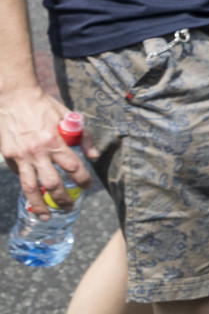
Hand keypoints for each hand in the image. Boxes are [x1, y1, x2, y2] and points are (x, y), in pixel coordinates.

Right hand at [0, 85, 95, 218]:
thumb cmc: (44, 106)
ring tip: (47, 216)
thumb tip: (94, 156)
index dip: (83, 180)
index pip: (73, 167)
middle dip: (63, 199)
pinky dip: (27, 186)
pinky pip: (19, 176)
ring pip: (30, 188)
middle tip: (70, 207)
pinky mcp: (8, 156)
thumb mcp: (68, 116)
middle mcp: (37, 152)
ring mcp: (21, 156)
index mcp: (55, 141)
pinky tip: (33, 193)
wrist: (14, 97)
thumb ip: (83, 137)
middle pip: (52, 184)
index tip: (88, 186)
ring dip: (40, 205)